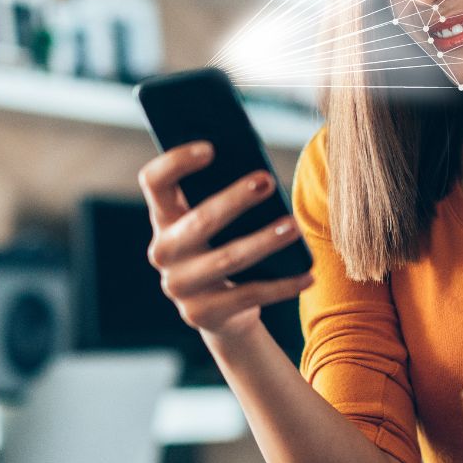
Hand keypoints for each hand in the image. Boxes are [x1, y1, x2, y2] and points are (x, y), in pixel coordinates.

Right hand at [137, 140, 313, 339]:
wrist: (222, 311)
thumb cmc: (225, 246)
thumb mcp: (221, 222)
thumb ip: (226, 194)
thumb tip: (261, 175)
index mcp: (164, 217)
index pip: (154, 181)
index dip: (176, 162)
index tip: (211, 148)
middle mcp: (163, 251)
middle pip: (198, 221)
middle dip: (234, 200)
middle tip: (267, 181)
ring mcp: (179, 286)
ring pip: (227, 259)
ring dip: (263, 241)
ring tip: (294, 227)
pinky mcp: (202, 314)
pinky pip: (249, 296)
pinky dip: (283, 286)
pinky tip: (308, 275)